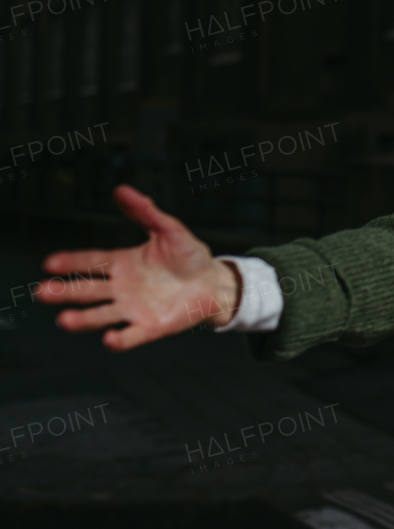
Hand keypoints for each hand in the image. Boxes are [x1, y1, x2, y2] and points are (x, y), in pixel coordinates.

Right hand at [35, 185, 241, 350]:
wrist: (215, 281)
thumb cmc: (189, 255)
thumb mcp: (168, 229)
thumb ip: (145, 212)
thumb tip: (121, 189)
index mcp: (122, 264)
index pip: (90, 262)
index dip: (70, 262)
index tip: (49, 263)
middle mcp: (121, 288)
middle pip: (87, 290)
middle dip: (65, 292)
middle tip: (43, 292)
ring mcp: (134, 309)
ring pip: (102, 315)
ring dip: (83, 319)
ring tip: (65, 320)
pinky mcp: (151, 326)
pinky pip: (132, 335)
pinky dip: (120, 339)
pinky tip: (110, 339)